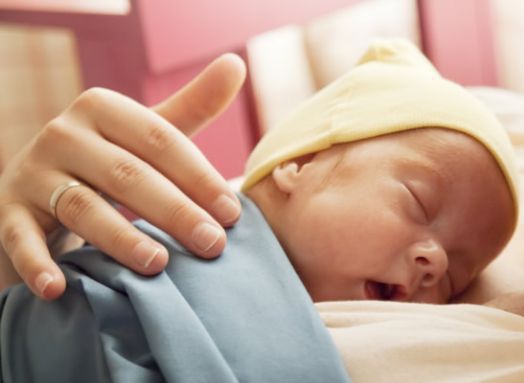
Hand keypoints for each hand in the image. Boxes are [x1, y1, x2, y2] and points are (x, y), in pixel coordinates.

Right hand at [0, 53, 245, 299]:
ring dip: (120, 238)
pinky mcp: (9, 210)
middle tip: (212, 245)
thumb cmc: (113, 157)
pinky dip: (36, 263)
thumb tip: (236, 64)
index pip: (161, 140)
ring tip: (158, 265)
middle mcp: (64, 133)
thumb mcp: (149, 131)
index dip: (200, 177)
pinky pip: (19, 237)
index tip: (232, 214)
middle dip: (174, 212)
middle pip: (127, 174)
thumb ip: (192, 105)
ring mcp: (33, 172)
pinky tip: (58, 289)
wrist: (47, 179)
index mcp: (103, 109)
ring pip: (81, 205)